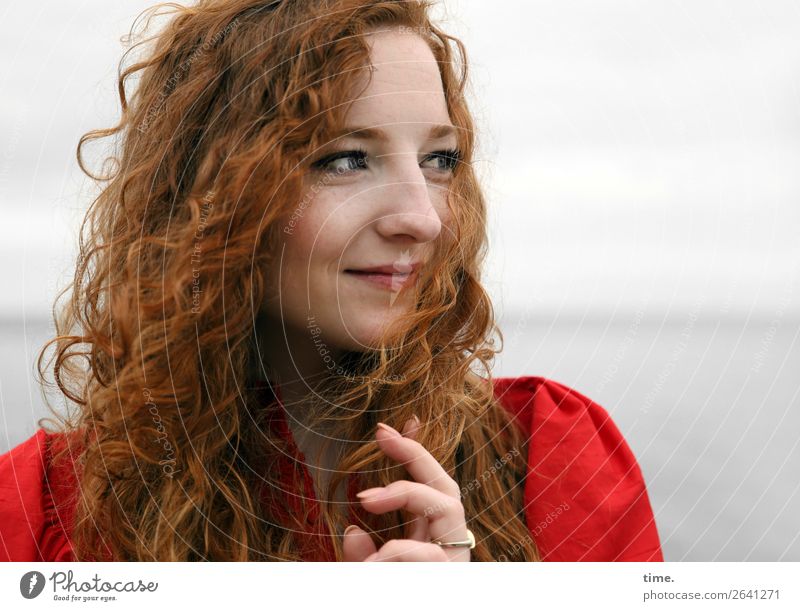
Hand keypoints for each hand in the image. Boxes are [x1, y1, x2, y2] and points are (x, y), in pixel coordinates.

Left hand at [342, 417, 470, 561]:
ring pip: (448, 506)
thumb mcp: (368, 575)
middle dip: (417, 453)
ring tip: (366, 500)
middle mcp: (449, 549)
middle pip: (447, 487)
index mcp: (429, 545)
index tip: (388, 429)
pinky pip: (431, 553)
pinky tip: (372, 565)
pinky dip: (397, 552)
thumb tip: (353, 531)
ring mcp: (457, 563)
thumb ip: (361, 556)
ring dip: (406, 494)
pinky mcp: (456, 579)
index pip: (426, 492)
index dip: (412, 456)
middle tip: (383, 433)